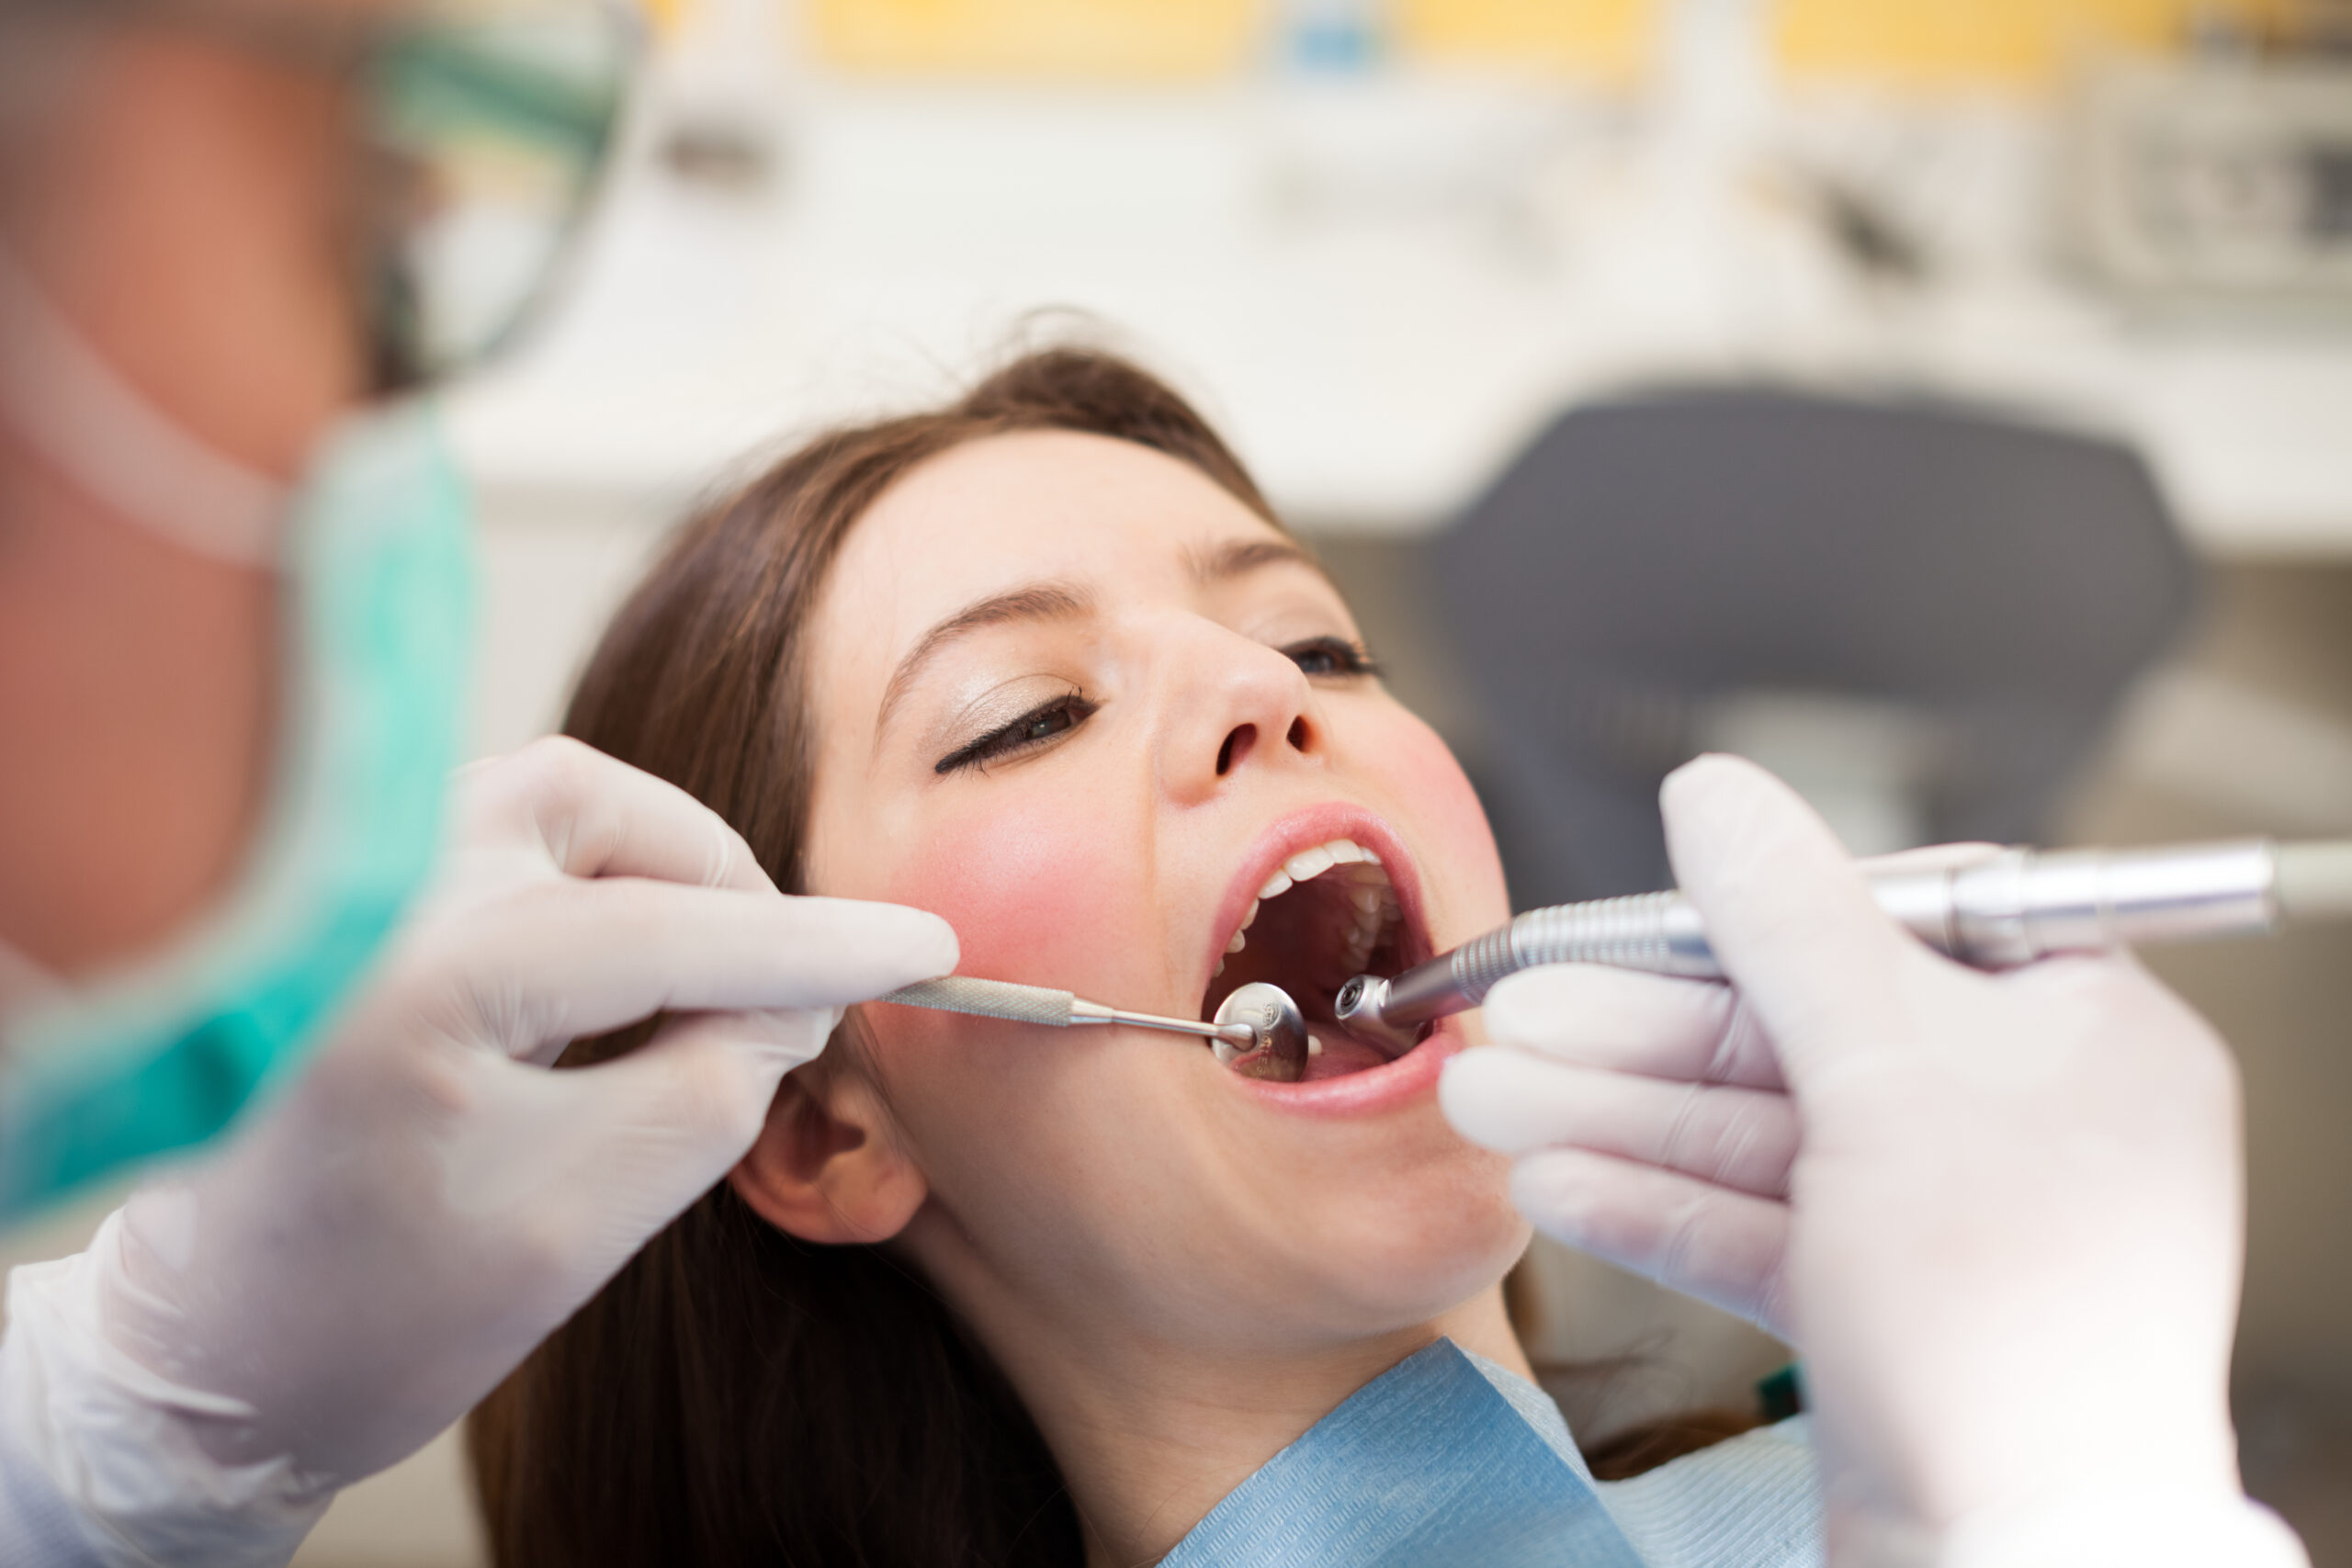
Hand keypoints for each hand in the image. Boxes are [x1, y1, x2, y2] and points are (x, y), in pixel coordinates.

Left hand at [0, 738, 955, 1564]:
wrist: (220, 1352)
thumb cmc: (385, 1312)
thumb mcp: (586, 1218)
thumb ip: (714, 1086)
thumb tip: (790, 993)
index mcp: (413, 982)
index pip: (668, 929)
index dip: (815, 944)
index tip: (925, 943)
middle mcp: (367, 894)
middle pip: (614, 820)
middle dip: (724, 904)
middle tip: (775, 1014)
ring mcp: (351, 879)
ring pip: (565, 803)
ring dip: (659, 878)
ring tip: (686, 997)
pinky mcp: (354, 891)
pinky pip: (513, 829)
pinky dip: (594, 877)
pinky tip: (606, 978)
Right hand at [1442, 756, 2298, 1563]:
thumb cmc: (2010, 1332)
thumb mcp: (1885, 1081)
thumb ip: (1789, 926)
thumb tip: (1717, 792)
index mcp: (2084, 1034)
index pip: (1902, 922)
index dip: (1758, 915)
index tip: (1641, 912)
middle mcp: (2024, 1121)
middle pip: (1800, 1036)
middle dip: (1639, 1035)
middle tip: (1514, 1014)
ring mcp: (1949, 1222)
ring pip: (1760, 1139)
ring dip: (1616, 1119)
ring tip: (1487, 1102)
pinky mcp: (1884, 1310)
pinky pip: (1757, 1229)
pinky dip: (1658, 1209)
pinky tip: (1557, 1189)